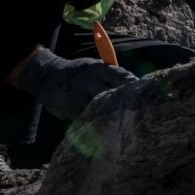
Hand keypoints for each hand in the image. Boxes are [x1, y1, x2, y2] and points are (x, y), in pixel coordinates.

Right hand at [15, 48, 137, 119]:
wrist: (47, 77)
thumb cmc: (79, 72)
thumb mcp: (94, 67)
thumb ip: (111, 75)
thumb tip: (134, 84)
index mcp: (98, 69)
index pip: (121, 77)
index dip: (134, 86)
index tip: (146, 93)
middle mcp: (90, 82)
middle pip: (113, 95)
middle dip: (126, 102)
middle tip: (140, 110)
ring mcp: (80, 97)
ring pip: (102, 109)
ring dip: (114, 115)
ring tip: (128, 122)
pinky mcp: (73, 110)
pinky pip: (89, 117)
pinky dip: (99, 121)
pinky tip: (109, 127)